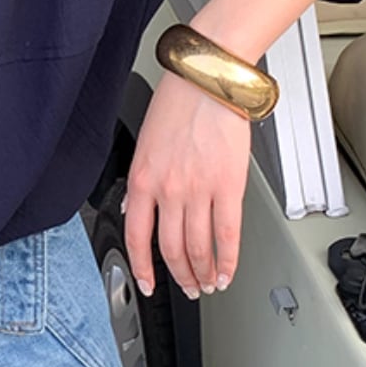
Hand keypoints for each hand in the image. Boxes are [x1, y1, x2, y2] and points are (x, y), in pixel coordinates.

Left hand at [123, 71, 250, 299]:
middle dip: (180, 275)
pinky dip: (228, 259)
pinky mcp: (228, 186)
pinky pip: (227, 234)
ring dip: (204, 272)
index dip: (143, 267)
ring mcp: (198, 190)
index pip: (136, 237)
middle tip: (188, 287)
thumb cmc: (178, 103)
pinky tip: (228, 270)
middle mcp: (167, 189)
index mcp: (142, 178)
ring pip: (198, 247)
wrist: (206, 80)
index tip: (149, 283)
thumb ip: (142, 181)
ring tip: (209, 283)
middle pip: (170, 248)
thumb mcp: (145, 143)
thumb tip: (137, 212)